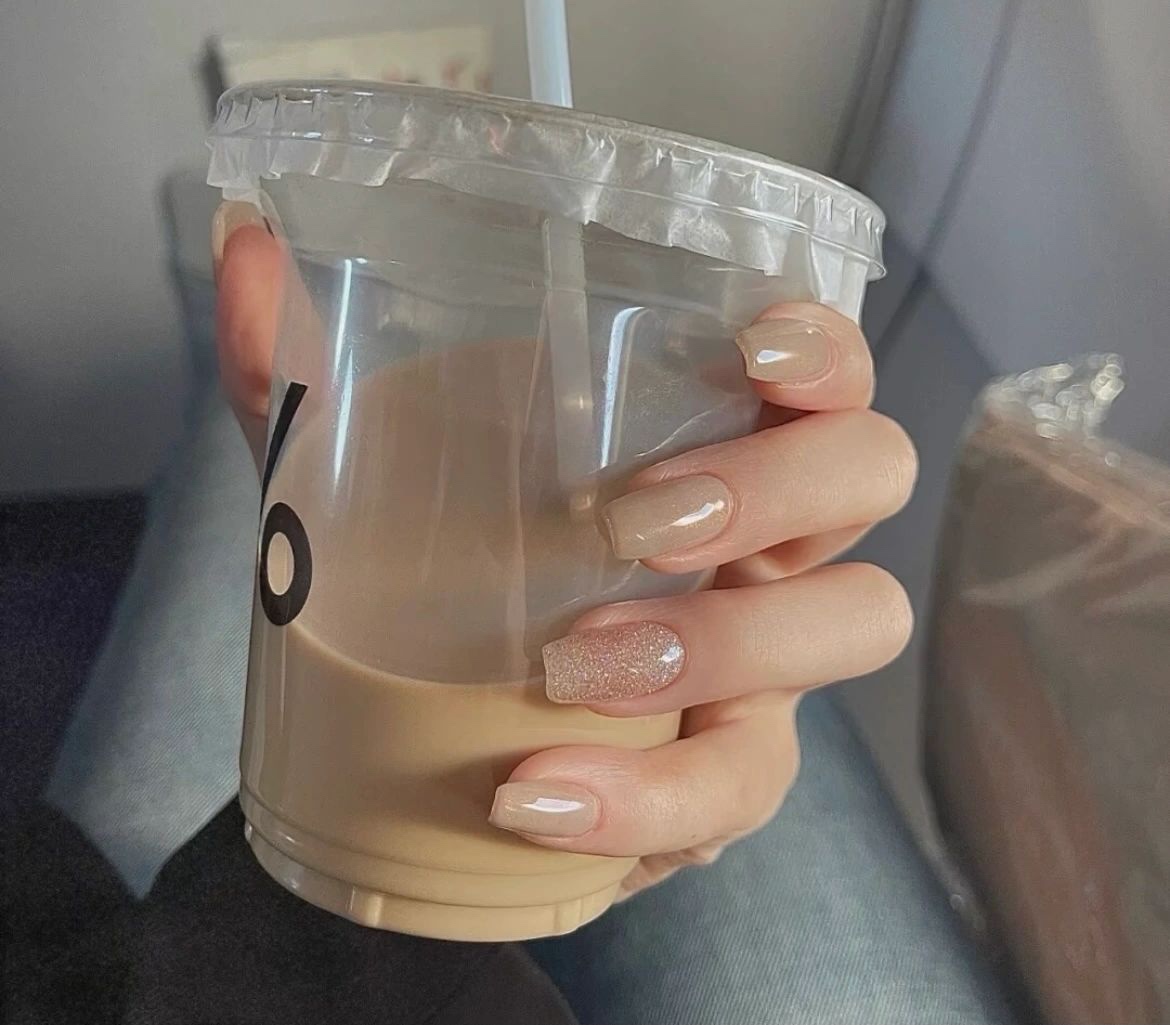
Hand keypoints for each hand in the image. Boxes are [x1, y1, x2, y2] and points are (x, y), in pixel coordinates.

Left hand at [213, 201, 915, 897]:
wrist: (433, 753)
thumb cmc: (439, 586)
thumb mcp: (364, 483)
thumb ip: (305, 379)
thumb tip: (242, 253)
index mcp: (706, 442)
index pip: (817, 365)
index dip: (823, 349)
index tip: (751, 349)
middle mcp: (764, 538)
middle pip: (870, 476)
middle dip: (773, 487)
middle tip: (632, 521)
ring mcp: (765, 659)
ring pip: (849, 627)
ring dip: (722, 643)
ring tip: (568, 668)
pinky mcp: (726, 775)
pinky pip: (737, 791)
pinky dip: (642, 796)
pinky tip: (529, 793)